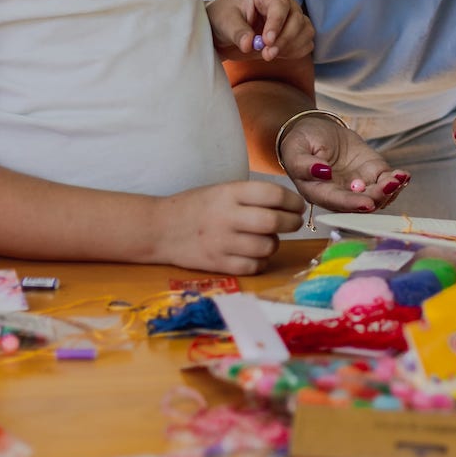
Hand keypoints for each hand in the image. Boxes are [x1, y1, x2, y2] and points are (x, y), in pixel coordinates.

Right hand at [155, 180, 306, 274]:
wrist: (158, 228)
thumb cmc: (195, 206)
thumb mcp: (221, 190)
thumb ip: (250, 196)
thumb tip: (287, 205)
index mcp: (229, 193)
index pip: (273, 194)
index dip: (292, 200)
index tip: (297, 205)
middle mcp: (226, 216)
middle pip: (273, 222)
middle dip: (292, 223)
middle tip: (294, 222)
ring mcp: (221, 242)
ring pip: (266, 246)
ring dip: (275, 243)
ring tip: (269, 238)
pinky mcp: (218, 264)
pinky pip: (253, 266)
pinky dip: (261, 261)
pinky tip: (256, 254)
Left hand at [206, 0, 313, 61]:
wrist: (227, 30)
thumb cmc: (224, 18)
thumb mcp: (225, 23)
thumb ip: (238, 32)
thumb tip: (249, 44)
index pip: (280, 5)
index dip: (276, 24)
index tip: (267, 42)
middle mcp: (284, 1)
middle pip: (297, 19)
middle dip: (284, 40)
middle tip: (267, 54)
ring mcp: (293, 16)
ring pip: (305, 30)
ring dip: (291, 46)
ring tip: (269, 55)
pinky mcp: (296, 32)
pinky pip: (306, 42)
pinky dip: (295, 51)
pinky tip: (278, 54)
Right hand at [277, 113, 409, 214]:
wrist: (316, 130)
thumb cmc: (302, 141)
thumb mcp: (295, 148)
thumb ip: (302, 164)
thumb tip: (321, 172)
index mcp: (318, 192)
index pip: (336, 201)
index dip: (352, 204)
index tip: (367, 203)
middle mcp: (340, 194)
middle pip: (361, 203)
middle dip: (376, 196)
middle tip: (388, 186)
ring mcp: (358, 185)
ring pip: (377, 195)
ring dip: (389, 190)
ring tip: (397, 179)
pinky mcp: (372, 173)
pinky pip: (386, 181)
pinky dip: (396, 180)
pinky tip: (403, 176)